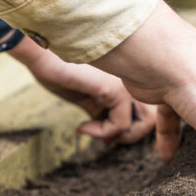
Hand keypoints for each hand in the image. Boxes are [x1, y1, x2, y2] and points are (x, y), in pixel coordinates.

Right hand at [8, 36, 154, 143]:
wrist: (43, 54)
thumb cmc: (61, 72)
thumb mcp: (89, 99)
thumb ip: (103, 116)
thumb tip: (109, 141)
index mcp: (132, 80)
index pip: (149, 112)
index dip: (129, 130)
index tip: (104, 136)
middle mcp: (136, 80)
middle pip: (152, 119)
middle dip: (128, 136)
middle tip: (103, 137)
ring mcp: (129, 83)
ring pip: (144, 124)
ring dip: (119, 136)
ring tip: (93, 131)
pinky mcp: (116, 89)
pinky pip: (119, 125)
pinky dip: (100, 133)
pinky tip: (82, 126)